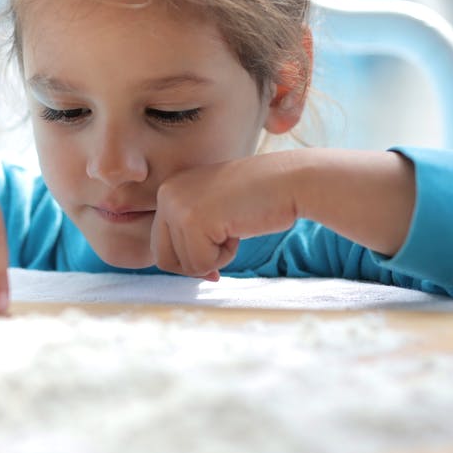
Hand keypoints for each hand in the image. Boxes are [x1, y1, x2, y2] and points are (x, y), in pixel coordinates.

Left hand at [150, 153, 301, 279]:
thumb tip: (183, 271)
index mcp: (170, 189)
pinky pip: (202, 264)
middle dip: (197, 263)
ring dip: (216, 257)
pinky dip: (225, 257)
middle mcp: (167, 194)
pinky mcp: (192, 220)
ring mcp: (177, 206)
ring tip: (235, 227)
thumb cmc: (260, 197)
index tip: (217, 253)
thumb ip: (194, 234)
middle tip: (226, 243)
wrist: (291, 180)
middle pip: (164, 258)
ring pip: (186, 265)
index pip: (161, 245)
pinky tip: (238, 229)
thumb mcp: (215, 211)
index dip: (190, 259)